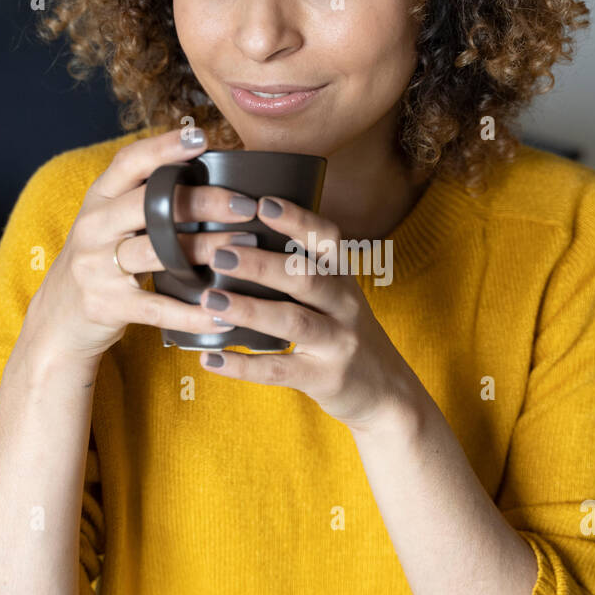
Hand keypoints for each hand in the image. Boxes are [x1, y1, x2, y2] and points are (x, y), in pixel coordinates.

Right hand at [24, 127, 260, 363]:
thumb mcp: (108, 223)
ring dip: (208, 248)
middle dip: (203, 202)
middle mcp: (93, 228)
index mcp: (97, 199)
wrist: (58, 318)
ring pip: (159, 252)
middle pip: (151, 205)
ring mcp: (97, 267)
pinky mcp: (107, 306)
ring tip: (246, 246)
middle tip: (245, 204)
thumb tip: (205, 175)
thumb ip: (142, 200)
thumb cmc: (99, 263)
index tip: (202, 137)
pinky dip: (194, 312)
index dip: (164, 147)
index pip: (129, 162)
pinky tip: (223, 312)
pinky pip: (159, 308)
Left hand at [193, 194, 422, 430]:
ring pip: (292, 321)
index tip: (262, 203)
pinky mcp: (325, 378)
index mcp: (343, 277)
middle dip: (261, 264)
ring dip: (248, 309)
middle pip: (305, 277)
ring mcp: (338, 342)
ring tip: (209, 300)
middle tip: (219, 253)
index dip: (297, 219)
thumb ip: (300, 271)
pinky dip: (242, 366)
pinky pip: (280, 370)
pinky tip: (210, 358)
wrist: (385, 392)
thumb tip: (236, 238)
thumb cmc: (343, 333)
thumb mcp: (336, 296)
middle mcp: (345, 304)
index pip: (326, 238)